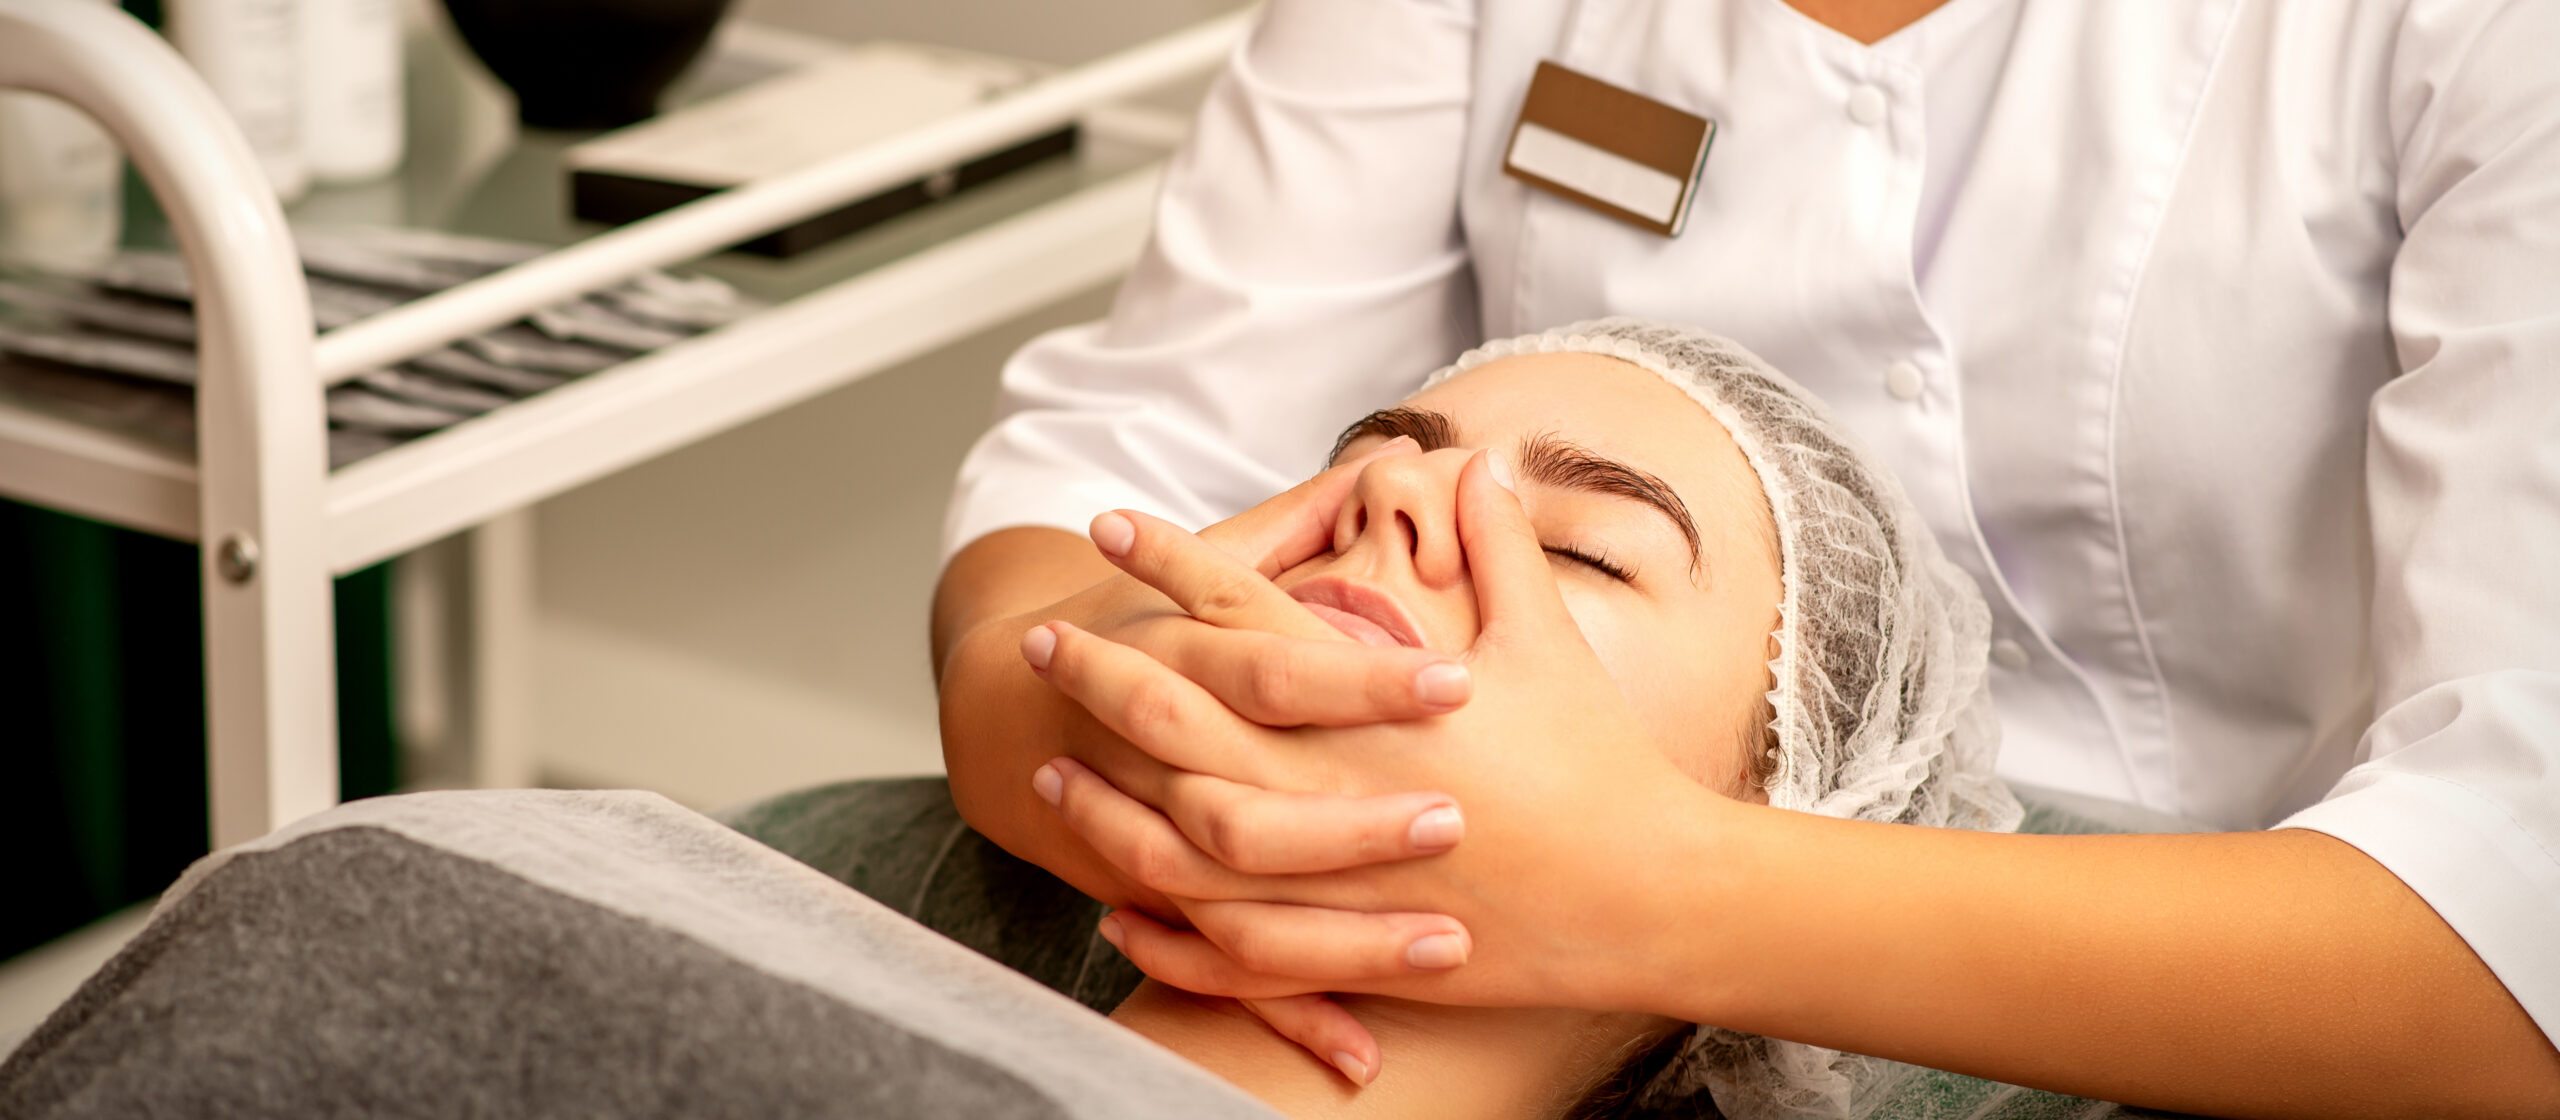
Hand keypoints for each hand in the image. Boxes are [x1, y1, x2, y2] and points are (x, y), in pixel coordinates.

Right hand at [936, 435, 1478, 1076]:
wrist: (1014, 697)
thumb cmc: (1149, 620)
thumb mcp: (1219, 559)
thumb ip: (1314, 514)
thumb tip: (1414, 444)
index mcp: (1186, 655)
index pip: (1279, 665)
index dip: (1364, 676)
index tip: (1458, 679)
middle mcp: (1163, 756)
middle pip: (1253, 795)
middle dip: (1355, 816)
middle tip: (1456, 815)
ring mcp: (1153, 838)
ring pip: (1234, 897)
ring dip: (1338, 927)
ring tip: (1446, 940)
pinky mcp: (1158, 903)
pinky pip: (1220, 972)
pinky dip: (1285, 1016)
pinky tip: (1363, 1055)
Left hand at [1025, 450, 1727, 1014]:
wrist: (1646, 899)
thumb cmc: (1601, 766)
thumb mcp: (1546, 639)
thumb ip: (1499, 544)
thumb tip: (1478, 459)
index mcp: (1372, 698)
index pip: (1242, 613)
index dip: (1170, 563)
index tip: (1110, 524)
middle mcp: (1329, 782)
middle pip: (1178, 719)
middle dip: (1102, 674)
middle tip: (1043, 640)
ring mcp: (1326, 874)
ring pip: (1175, 836)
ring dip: (1105, 798)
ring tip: (1052, 763)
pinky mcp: (1342, 947)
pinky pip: (1220, 939)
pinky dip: (1160, 922)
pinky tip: (1114, 902)